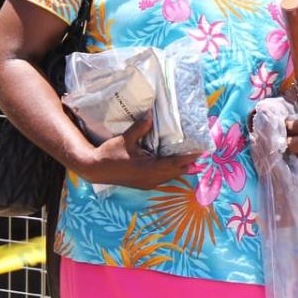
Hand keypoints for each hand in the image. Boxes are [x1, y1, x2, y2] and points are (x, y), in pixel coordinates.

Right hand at [72, 113, 199, 189]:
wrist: (96, 169)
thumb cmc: (110, 154)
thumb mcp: (126, 139)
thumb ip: (140, 128)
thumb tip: (151, 114)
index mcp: (149, 169)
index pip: (174, 163)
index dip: (189, 158)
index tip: (201, 151)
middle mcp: (151, 178)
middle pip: (176, 172)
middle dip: (188, 163)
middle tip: (199, 152)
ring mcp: (148, 183)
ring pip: (170, 177)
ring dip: (179, 168)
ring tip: (190, 158)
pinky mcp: (143, 183)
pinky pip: (163, 179)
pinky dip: (170, 171)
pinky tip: (171, 164)